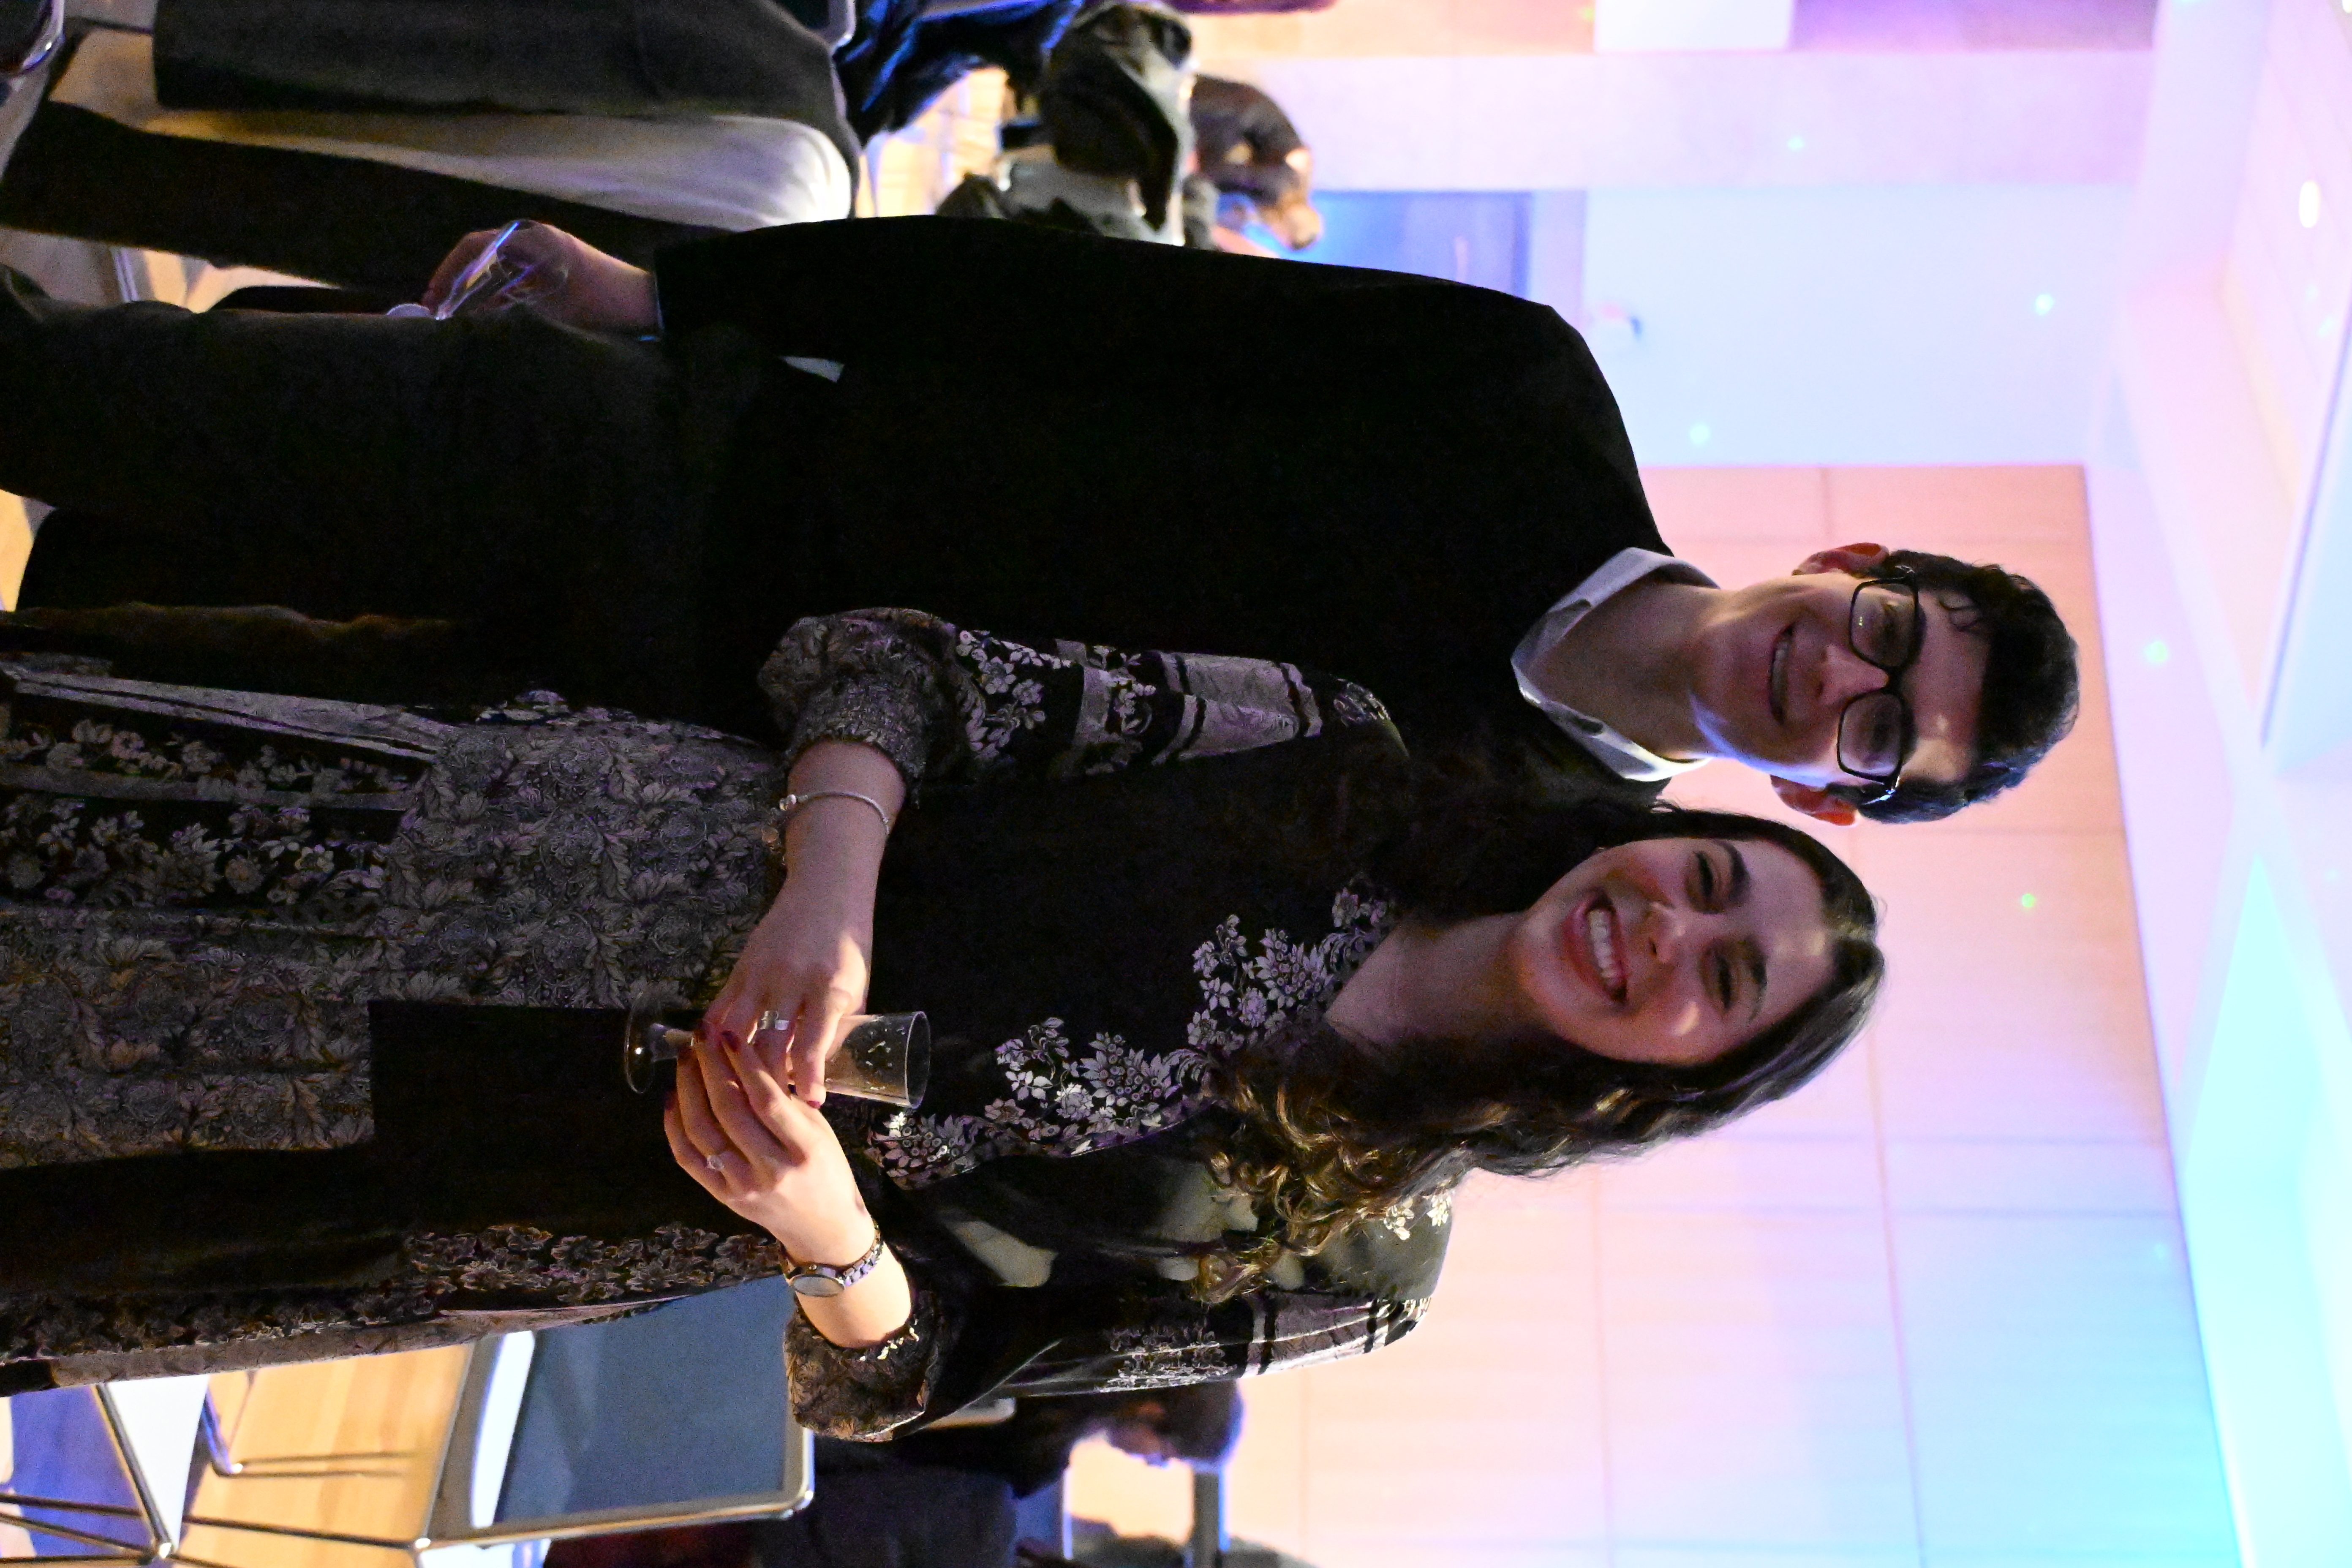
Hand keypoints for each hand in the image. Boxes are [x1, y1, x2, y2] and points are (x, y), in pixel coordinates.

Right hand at [422, 223, 658, 331]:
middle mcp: (535, 242)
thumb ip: (509, 306)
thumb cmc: (601, 302)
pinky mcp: (555, 274)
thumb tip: (471, 315)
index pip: (475, 246)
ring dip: (476, 293)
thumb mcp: (551, 307)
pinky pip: (517, 282)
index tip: (433, 295)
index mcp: (531, 240)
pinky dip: (499, 297)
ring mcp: (545, 257)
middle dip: (458, 283)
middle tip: (437, 311)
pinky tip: (485, 318)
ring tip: (454, 318)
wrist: (646, 304)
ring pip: (498, 271)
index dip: (449, 270)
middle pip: (482, 258)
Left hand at [665, 1033, 875, 1266]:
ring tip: (687, 1058)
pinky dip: (676, 1125)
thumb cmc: (827, 1169)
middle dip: (711, 1066)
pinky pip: (689, 1158)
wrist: (822, 1228)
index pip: (767, 1100)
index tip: (729, 1034)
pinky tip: (673, 1096)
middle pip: (730, 1111)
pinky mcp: (722, 1198)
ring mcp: (743, 1186)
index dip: (744, 1064)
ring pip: (703, 1131)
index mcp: (804, 1148)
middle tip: (701, 1036)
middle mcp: (771, 1169)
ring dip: (689, 1088)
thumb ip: (786, 1099)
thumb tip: (747, 1055)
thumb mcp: (819, 1130)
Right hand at [702, 807, 879, 1103]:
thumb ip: (837, 1027)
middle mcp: (792, 981)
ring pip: (739, 1032)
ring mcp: (762, 973)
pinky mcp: (741, 967)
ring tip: (736, 1096)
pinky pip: (720, 1009)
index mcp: (829, 987)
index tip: (809, 1106)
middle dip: (769, 1082)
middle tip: (769, 1111)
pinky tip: (707, 1062)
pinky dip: (714, 1038)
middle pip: (770, 1044)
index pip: (814, 1041)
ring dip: (736, 1066)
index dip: (809, 1077)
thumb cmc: (849, 945)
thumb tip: (815, 1073)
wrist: (827, 891)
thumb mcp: (856, 986)